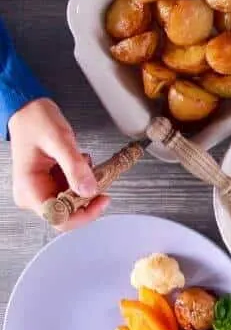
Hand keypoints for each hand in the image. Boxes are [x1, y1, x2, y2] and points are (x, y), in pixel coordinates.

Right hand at [9, 98, 106, 230]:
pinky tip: (79, 164)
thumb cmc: (36, 122)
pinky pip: (72, 191)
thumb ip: (75, 167)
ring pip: (73, 203)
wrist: (29, 110)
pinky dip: (82, 180)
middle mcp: (33, 195)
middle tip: (100, 178)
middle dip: (87, 197)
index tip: (101, 198)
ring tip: (85, 164)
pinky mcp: (50, 184)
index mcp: (29, 189)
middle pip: (68, 213)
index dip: (84, 214)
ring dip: (86, 186)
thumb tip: (89, 190)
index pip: (59, 219)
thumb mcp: (60, 141)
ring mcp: (41, 190)